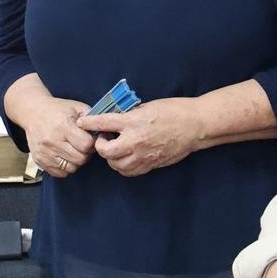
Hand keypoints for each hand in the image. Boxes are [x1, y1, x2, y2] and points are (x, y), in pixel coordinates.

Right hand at [15, 96, 95, 178]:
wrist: (33, 112)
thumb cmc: (57, 110)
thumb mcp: (76, 107)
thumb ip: (92, 119)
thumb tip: (105, 132)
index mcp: (63, 126)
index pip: (86, 145)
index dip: (92, 143)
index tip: (90, 139)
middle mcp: (52, 140)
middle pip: (80, 159)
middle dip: (86, 153)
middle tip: (82, 146)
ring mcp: (44, 152)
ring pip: (71, 168)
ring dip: (76, 161)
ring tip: (73, 150)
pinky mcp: (39, 160)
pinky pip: (60, 173)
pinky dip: (65, 167)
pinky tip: (64, 156)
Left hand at [80, 99, 205, 176]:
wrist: (194, 126)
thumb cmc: (173, 111)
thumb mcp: (147, 106)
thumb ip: (130, 115)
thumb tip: (115, 119)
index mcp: (133, 121)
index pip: (104, 123)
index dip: (89, 123)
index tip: (82, 123)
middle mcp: (135, 140)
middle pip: (106, 151)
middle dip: (101, 146)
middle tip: (104, 139)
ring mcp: (143, 155)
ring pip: (116, 164)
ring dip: (111, 157)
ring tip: (116, 149)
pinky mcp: (150, 164)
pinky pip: (129, 171)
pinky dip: (123, 166)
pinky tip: (126, 157)